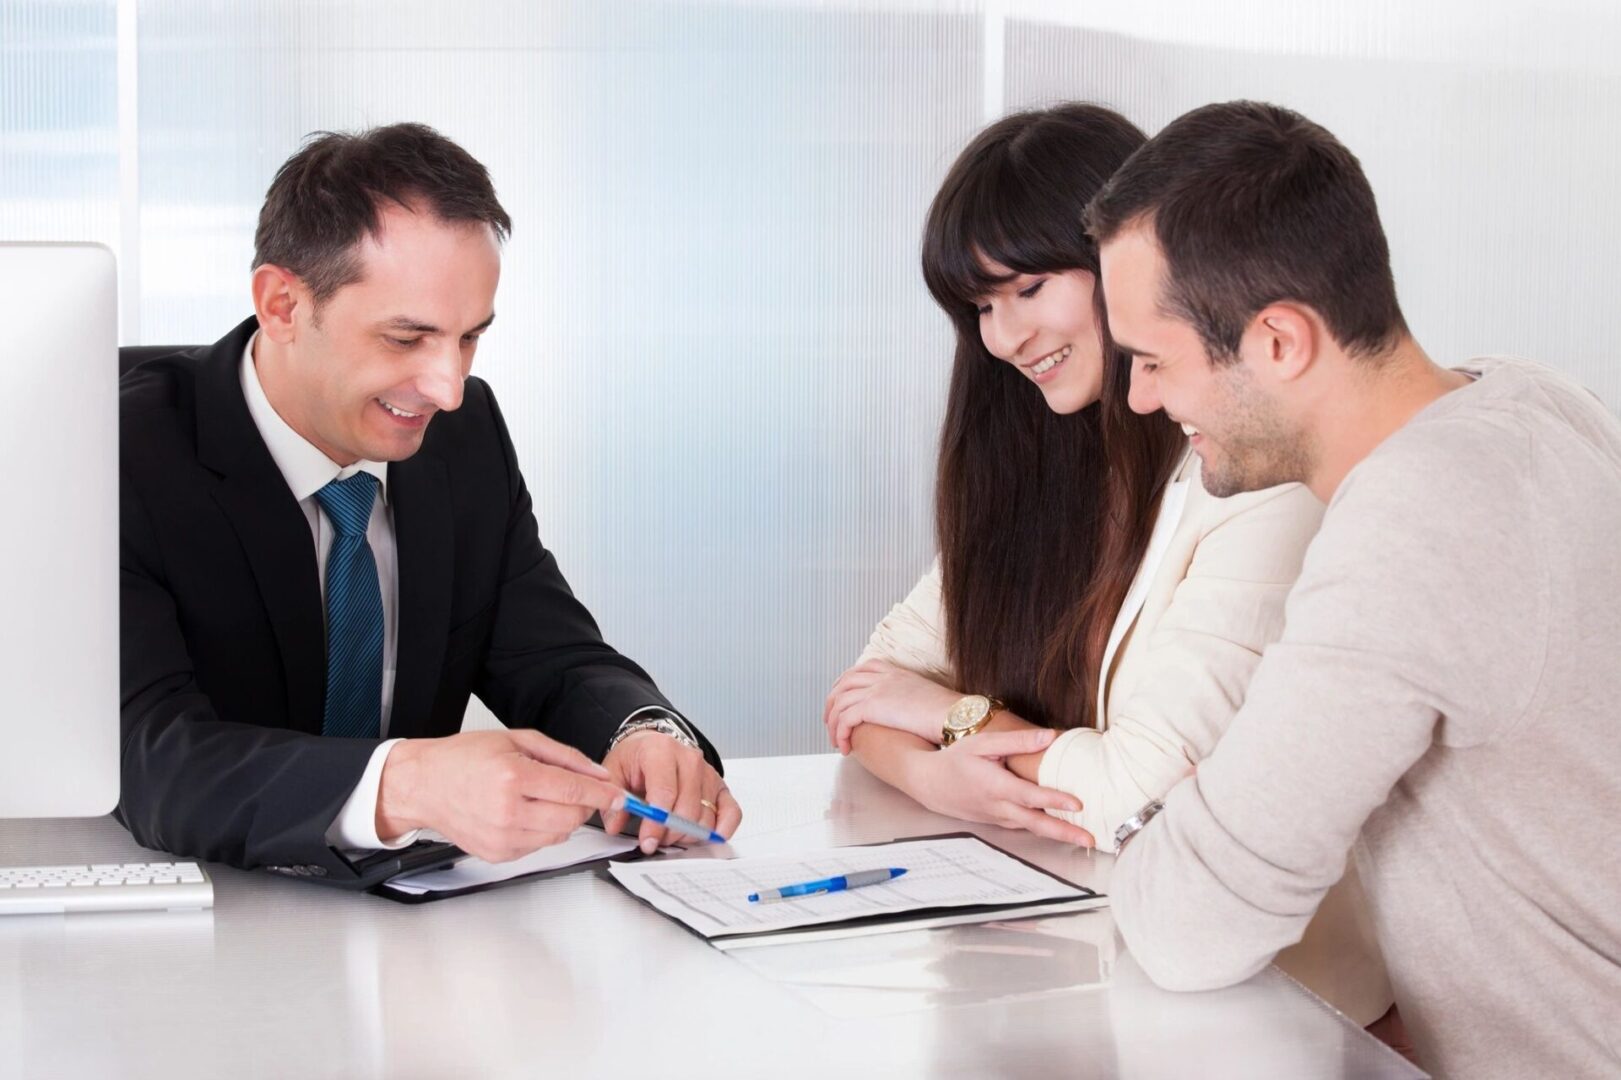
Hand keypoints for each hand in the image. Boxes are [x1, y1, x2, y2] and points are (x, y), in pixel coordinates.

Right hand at [375, 729, 625, 863]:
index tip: (619, 794)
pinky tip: (524, 812)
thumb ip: (565, 757)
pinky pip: (539, 846)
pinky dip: (542, 830)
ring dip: (563, 818)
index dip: (603, 794)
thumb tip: (599, 774)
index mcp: (513, 777)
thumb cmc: (465, 758)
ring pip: (559, 836)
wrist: (424, 784)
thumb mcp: (518, 740)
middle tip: (577, 790)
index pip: (574, 791)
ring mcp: (501, 837)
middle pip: (572, 818)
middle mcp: (507, 811)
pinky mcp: (498, 854)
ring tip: (541, 798)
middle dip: (584, 805)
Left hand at [601, 732, 741, 853]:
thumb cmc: (636, 759)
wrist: (653, 744)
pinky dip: (722, 829)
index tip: (647, 841)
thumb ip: (613, 798)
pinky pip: (731, 812)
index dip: (656, 823)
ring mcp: (707, 773)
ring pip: (706, 816)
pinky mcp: (720, 787)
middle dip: (669, 833)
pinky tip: (707, 837)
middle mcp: (689, 759)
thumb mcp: (614, 771)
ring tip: (670, 834)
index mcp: (661, 750)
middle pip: (687, 809)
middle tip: (655, 840)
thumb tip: (615, 825)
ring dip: (687, 834)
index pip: (665, 793)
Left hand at [823, 660, 959, 752]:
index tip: (841, 698)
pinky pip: (844, 719)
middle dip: (832, 702)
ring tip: (836, 741)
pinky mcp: (872, 705)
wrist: (954, 715)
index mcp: (895, 672)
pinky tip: (846, 748)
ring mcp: (876, 689)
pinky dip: (840, 734)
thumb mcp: (925, 696)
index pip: (861, 669)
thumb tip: (908, 712)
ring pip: (839, 702)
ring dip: (833, 723)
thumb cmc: (947, 713)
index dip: (846, 684)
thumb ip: (910, 698)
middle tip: (830, 722)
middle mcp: (882, 677)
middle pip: (844, 682)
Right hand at [901, 728, 1094, 846]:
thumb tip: (1050, 736)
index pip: (1030, 795)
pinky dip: (1043, 829)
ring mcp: (998, 818)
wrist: (930, 783)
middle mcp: (998, 806)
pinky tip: (1060, 829)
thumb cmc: (956, 759)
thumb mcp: (983, 744)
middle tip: (1090, 840)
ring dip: (1058, 834)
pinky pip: (1023, 826)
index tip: (1077, 804)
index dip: (1054, 799)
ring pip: (1032, 828)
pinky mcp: (997, 822)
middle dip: (1064, 833)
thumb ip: (1017, 741)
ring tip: (1084, 838)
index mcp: (995, 786)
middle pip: (1036, 823)